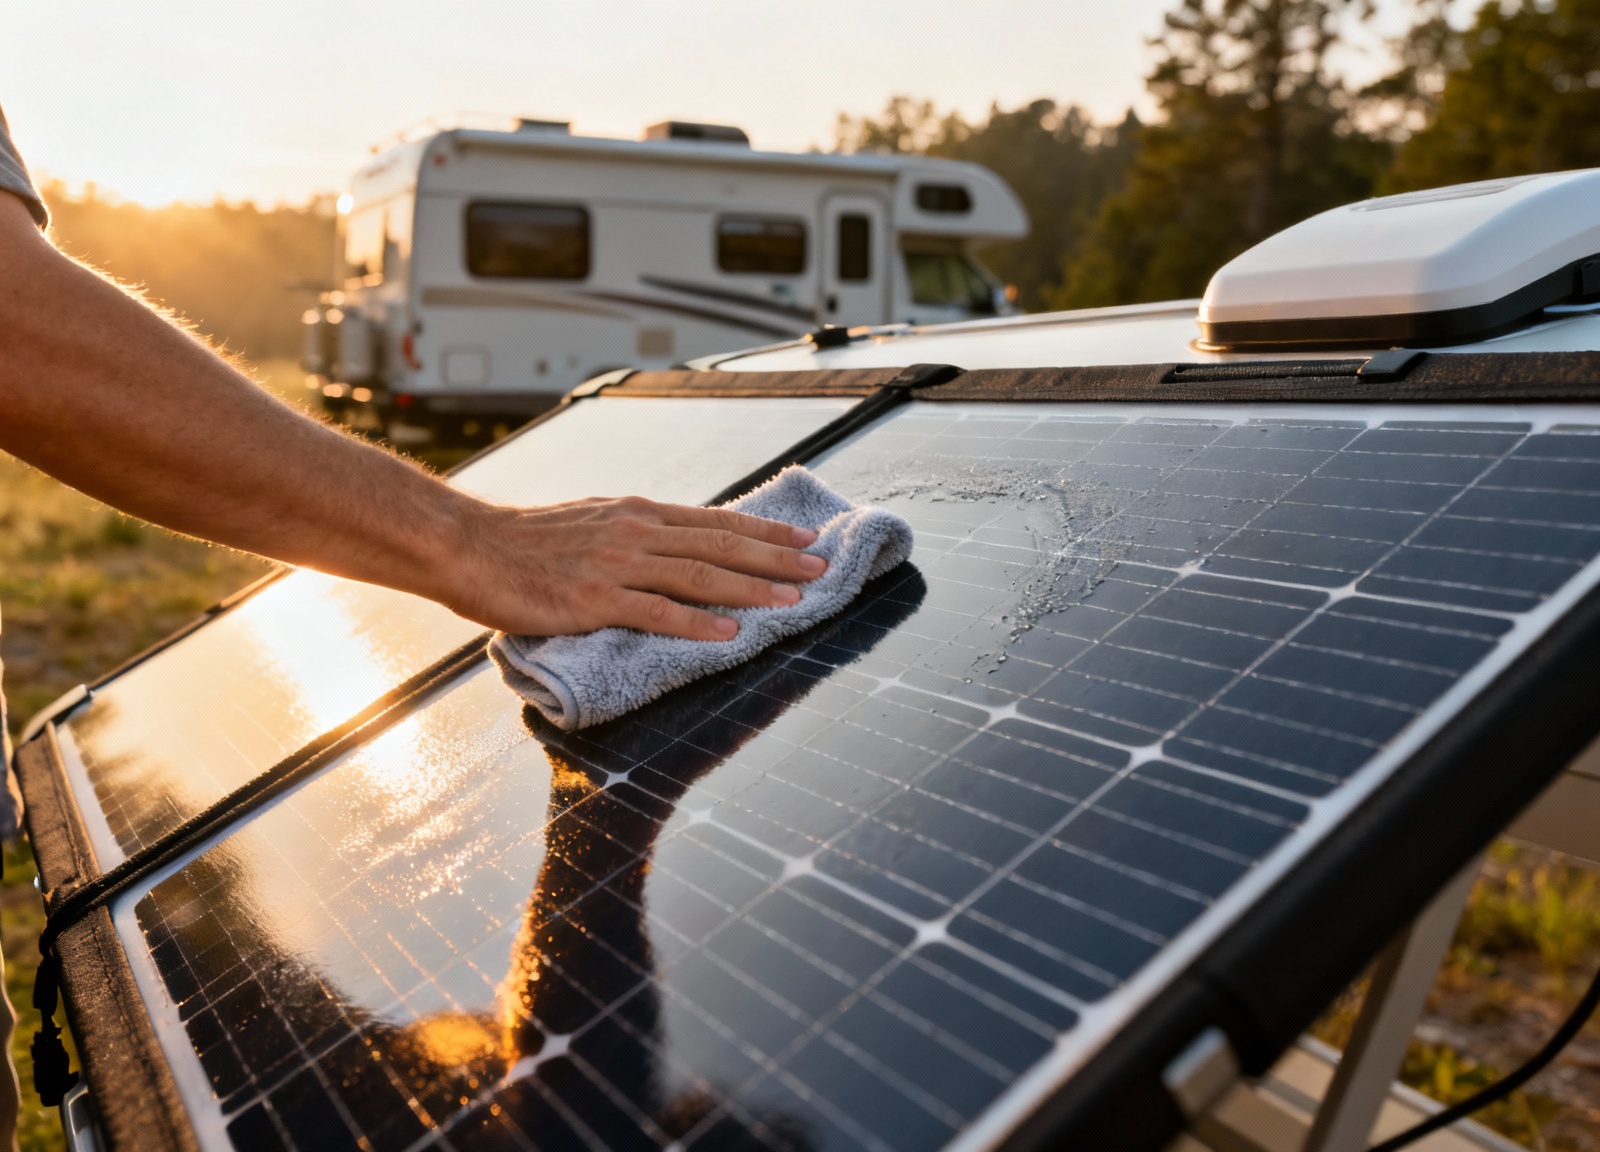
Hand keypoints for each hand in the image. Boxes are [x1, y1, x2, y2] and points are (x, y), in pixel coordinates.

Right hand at [443, 495, 828, 639]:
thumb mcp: (590, 523)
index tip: (804, 538)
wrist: (468, 546)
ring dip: (752, 588)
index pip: (715, 520)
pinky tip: (730, 632)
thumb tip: (672, 547)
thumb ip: (633, 535)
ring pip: (699, 574)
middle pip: (720, 544)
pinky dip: (698, 622)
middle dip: (776, 557)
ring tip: (793, 600)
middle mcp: (635, 531)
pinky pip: (656, 612)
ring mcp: (616, 564)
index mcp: (636, 513)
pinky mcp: (593, 600)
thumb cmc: (524, 542)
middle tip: (821, 567)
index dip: (764, 530)